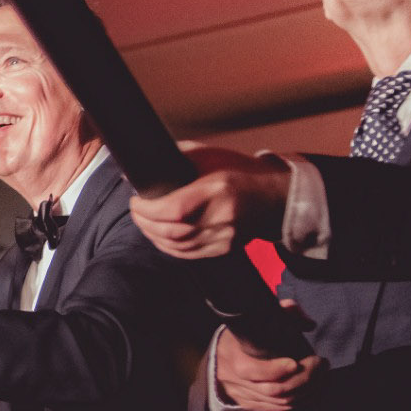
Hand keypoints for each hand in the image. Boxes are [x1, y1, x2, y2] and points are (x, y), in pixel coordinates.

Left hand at [127, 146, 292, 259]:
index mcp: (217, 190)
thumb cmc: (240, 171)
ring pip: (179, 246)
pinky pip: (189, 254)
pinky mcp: (225, 248)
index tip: (136, 201)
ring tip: (145, 223)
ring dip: (154, 236)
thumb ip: (177, 156)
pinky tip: (160, 237)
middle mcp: (222, 217)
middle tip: (136, 211)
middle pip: (173, 232)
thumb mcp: (210, 155)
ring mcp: (225, 237)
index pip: (173, 209)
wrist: (275, 196)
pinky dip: (169, 247)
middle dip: (146, 223)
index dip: (147, 210)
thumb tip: (142, 164)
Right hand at [217, 307, 325, 410]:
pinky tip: (313, 389)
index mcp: (234, 357)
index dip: (278, 370)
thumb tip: (309, 324)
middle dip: (303, 379)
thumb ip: (284, 314)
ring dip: (307, 391)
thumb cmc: (242, 335)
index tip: (298, 361)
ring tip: (322, 375)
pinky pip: (279, 409)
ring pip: (280, 402)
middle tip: (320, 365)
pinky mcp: (251, 404)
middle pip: (274, 389)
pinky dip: (299, 402)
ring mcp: (244, 395)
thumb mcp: (257, 319)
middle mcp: (237, 380)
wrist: (219, 356)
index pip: (255, 371)